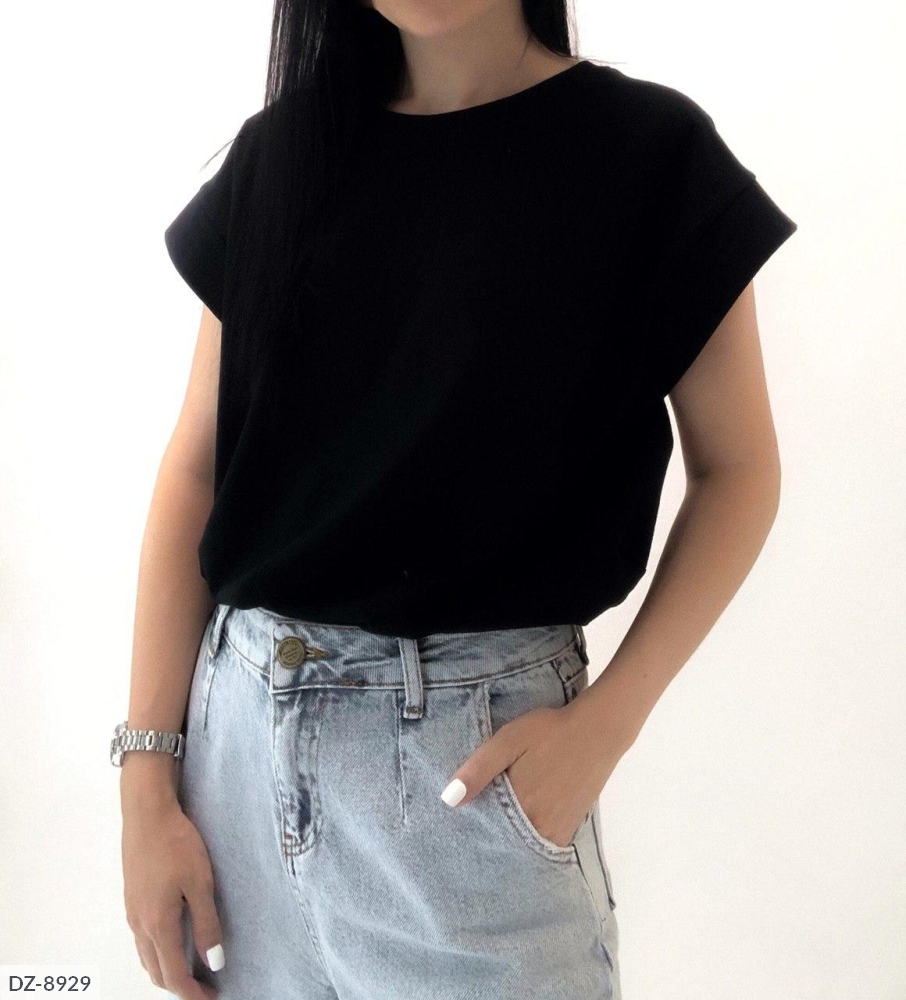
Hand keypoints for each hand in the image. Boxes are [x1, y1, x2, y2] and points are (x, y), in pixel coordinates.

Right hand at [121, 796, 222, 998]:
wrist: (146, 814)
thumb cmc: (176, 844)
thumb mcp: (200, 883)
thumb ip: (207, 924)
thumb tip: (214, 962)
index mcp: (158, 925)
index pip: (174, 975)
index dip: (193, 992)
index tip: (213, 996)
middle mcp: (140, 925)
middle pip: (157, 972)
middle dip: (180, 985)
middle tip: (206, 984)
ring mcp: (132, 913)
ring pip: (147, 957)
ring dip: (167, 969)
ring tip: (194, 966)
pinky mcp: (131, 899)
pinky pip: (142, 940)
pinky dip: (158, 951)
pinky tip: (175, 939)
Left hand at [441, 695, 625, 848]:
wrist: (598, 730)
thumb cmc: (550, 731)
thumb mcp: (508, 740)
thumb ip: (479, 769)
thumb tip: (449, 799)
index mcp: (523, 810)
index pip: (486, 835)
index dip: (471, 831)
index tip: (457, 828)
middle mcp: (542, 828)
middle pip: (505, 844)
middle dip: (489, 838)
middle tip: (474, 827)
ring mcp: (559, 830)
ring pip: (524, 846)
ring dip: (509, 839)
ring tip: (495, 823)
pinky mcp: (571, 827)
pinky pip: (543, 842)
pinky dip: (528, 837)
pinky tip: (521, 820)